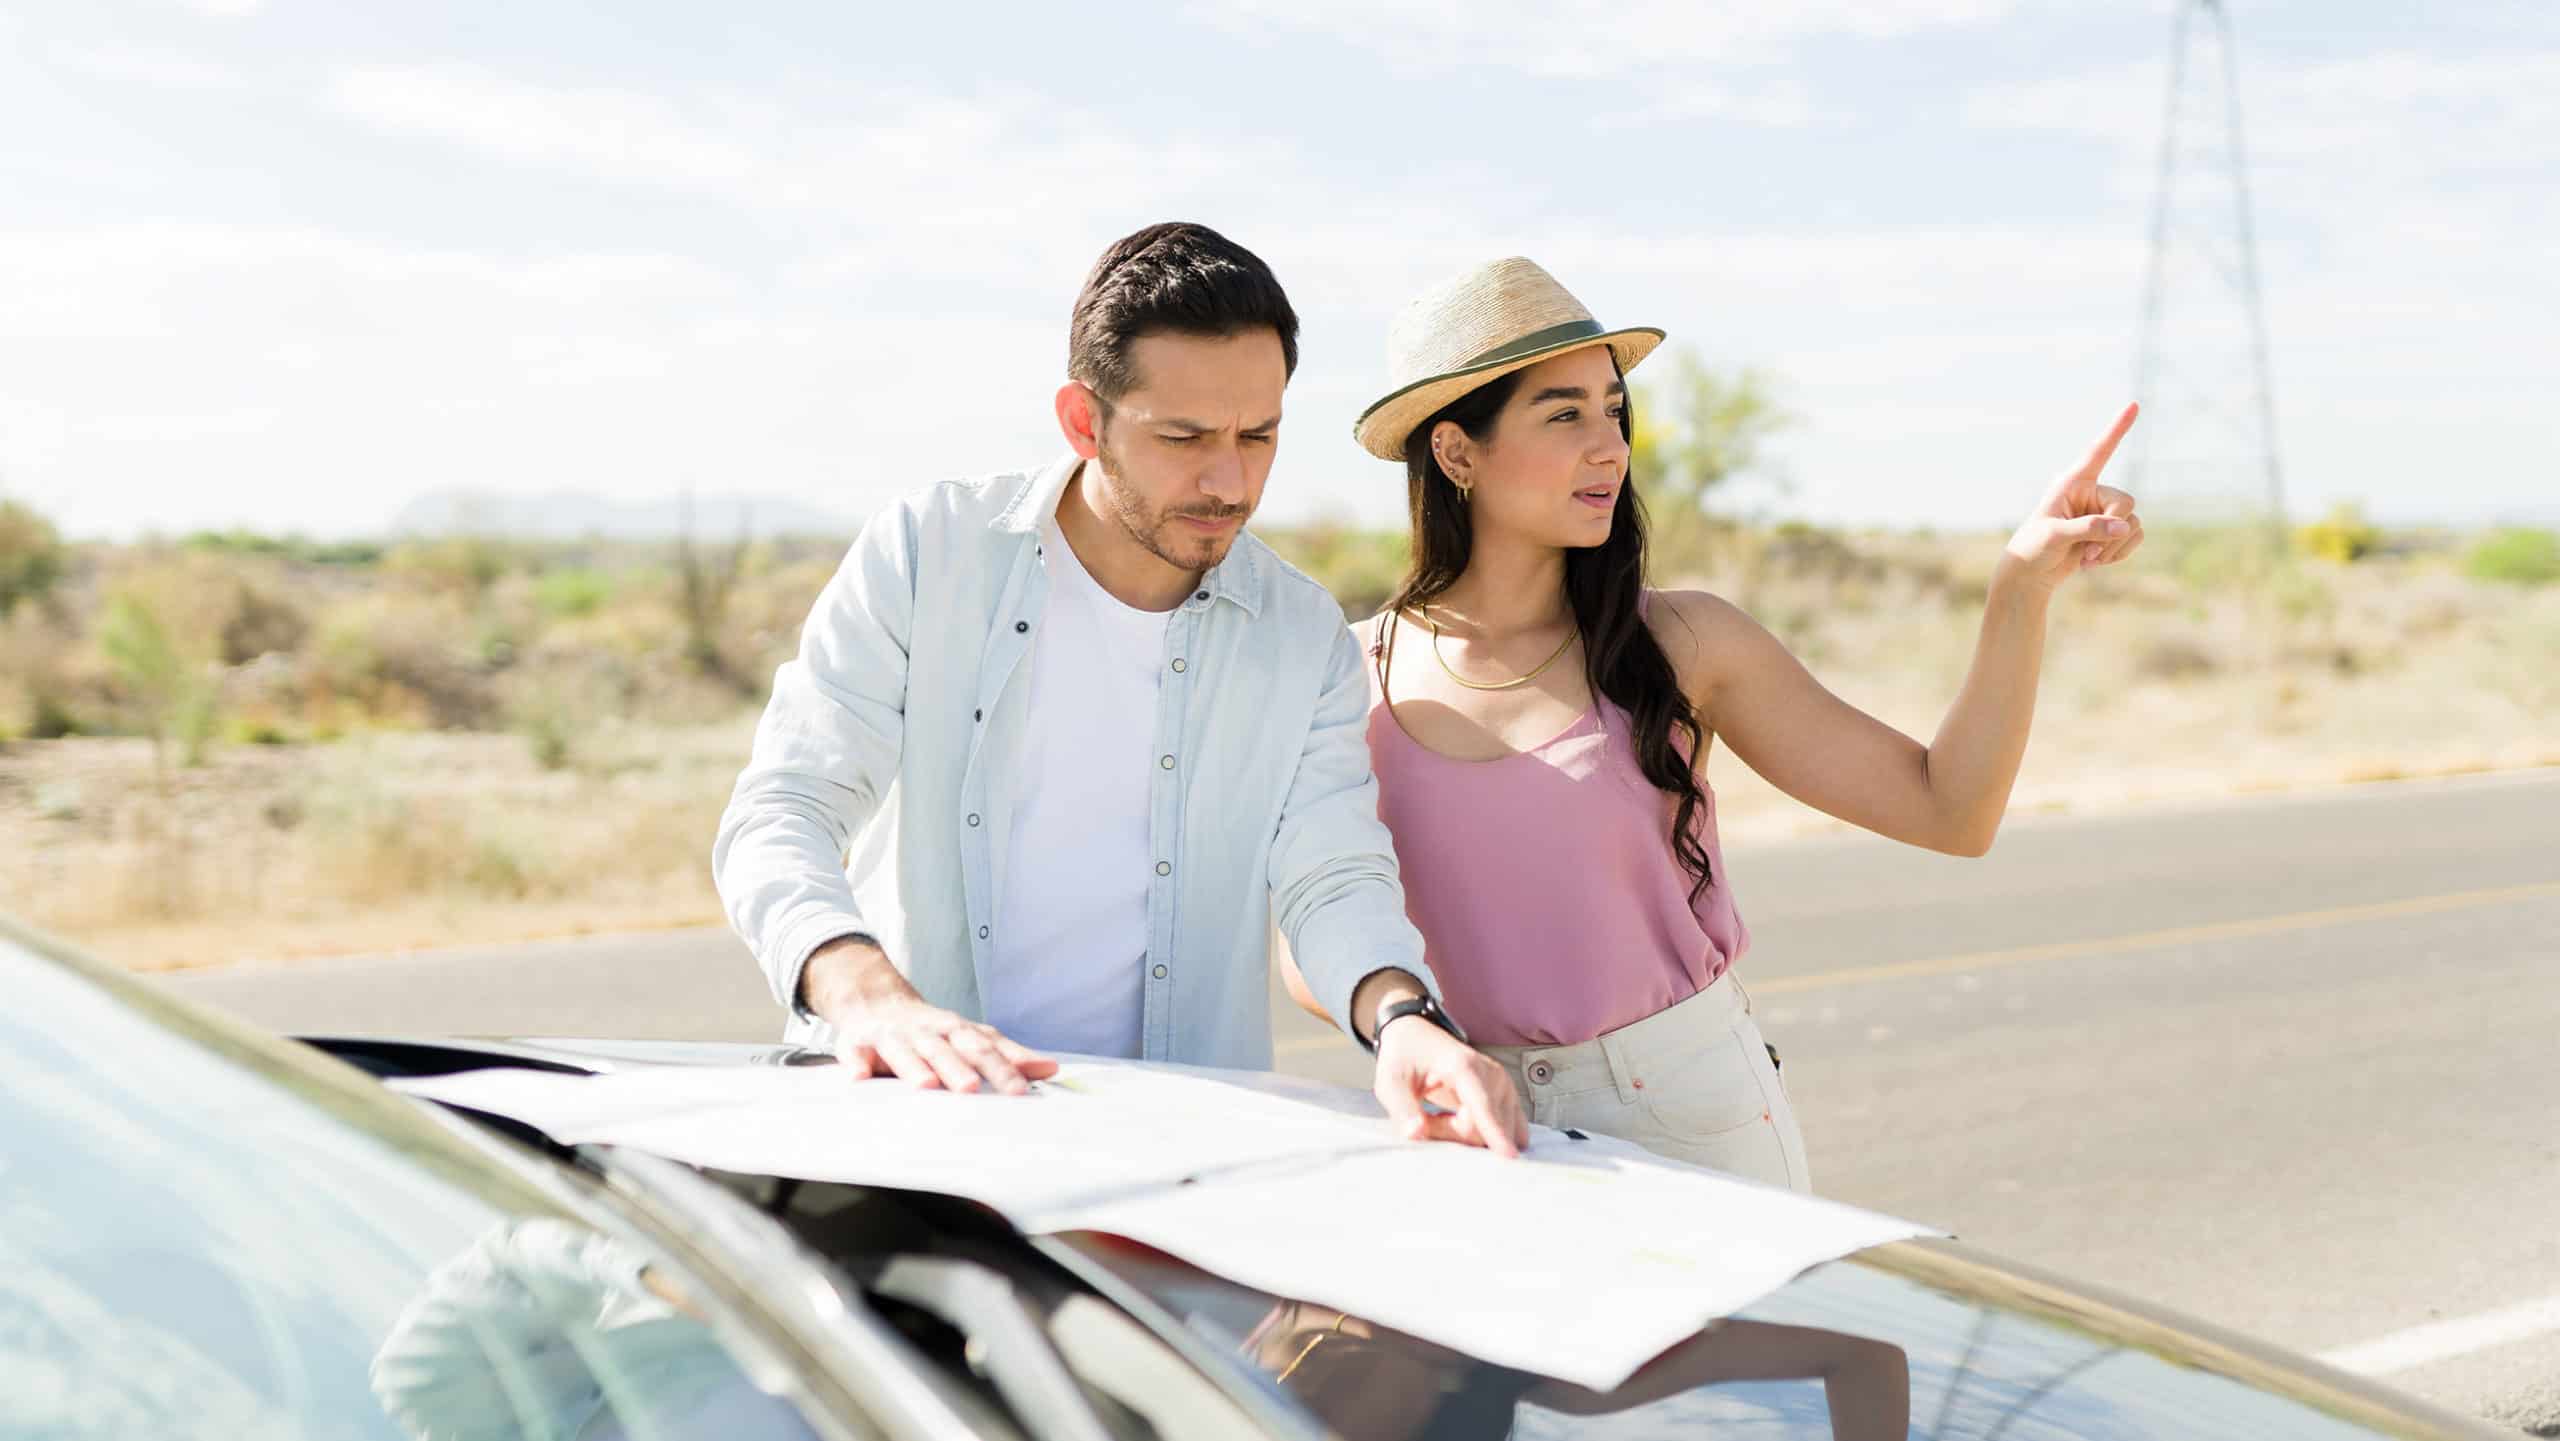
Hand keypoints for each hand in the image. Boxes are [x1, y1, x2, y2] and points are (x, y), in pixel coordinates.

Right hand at [829, 998, 1057, 1094]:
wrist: (875, 1001)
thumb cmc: (930, 1029)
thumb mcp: (970, 1036)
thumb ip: (1006, 1054)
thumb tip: (1050, 1069)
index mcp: (955, 1029)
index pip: (983, 1046)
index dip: (1002, 1066)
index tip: (1021, 1089)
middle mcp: (926, 1030)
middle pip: (945, 1047)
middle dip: (959, 1067)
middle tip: (973, 1089)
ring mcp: (891, 1035)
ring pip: (903, 1050)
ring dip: (914, 1066)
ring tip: (926, 1085)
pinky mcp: (857, 1043)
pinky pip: (854, 1054)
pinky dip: (856, 1064)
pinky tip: (859, 1078)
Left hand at [1373, 1018, 1527, 1158]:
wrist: (1416, 1037)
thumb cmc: (1404, 1058)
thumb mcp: (1390, 1082)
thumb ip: (1402, 1109)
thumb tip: (1415, 1133)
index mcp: (1463, 1066)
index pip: (1482, 1105)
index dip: (1494, 1132)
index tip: (1510, 1156)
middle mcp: (1492, 1074)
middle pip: (1483, 1127)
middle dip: (1452, 1133)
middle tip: (1427, 1118)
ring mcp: (1504, 1085)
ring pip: (1492, 1132)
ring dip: (1463, 1133)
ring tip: (1440, 1115)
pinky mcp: (1507, 1097)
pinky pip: (1503, 1130)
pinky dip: (1481, 1134)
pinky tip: (1461, 1120)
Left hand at [2000, 402, 2144, 593]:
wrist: (2031, 575)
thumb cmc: (2033, 549)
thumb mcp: (2055, 536)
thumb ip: (2088, 529)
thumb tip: (2124, 527)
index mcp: (2073, 482)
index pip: (2099, 451)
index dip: (2117, 428)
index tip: (2133, 404)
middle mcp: (2092, 492)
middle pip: (2126, 502)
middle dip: (2113, 531)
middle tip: (2088, 552)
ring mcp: (2103, 512)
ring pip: (2133, 523)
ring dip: (2114, 547)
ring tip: (2087, 560)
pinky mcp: (2111, 531)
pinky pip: (2134, 536)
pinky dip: (2120, 553)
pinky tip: (2095, 563)